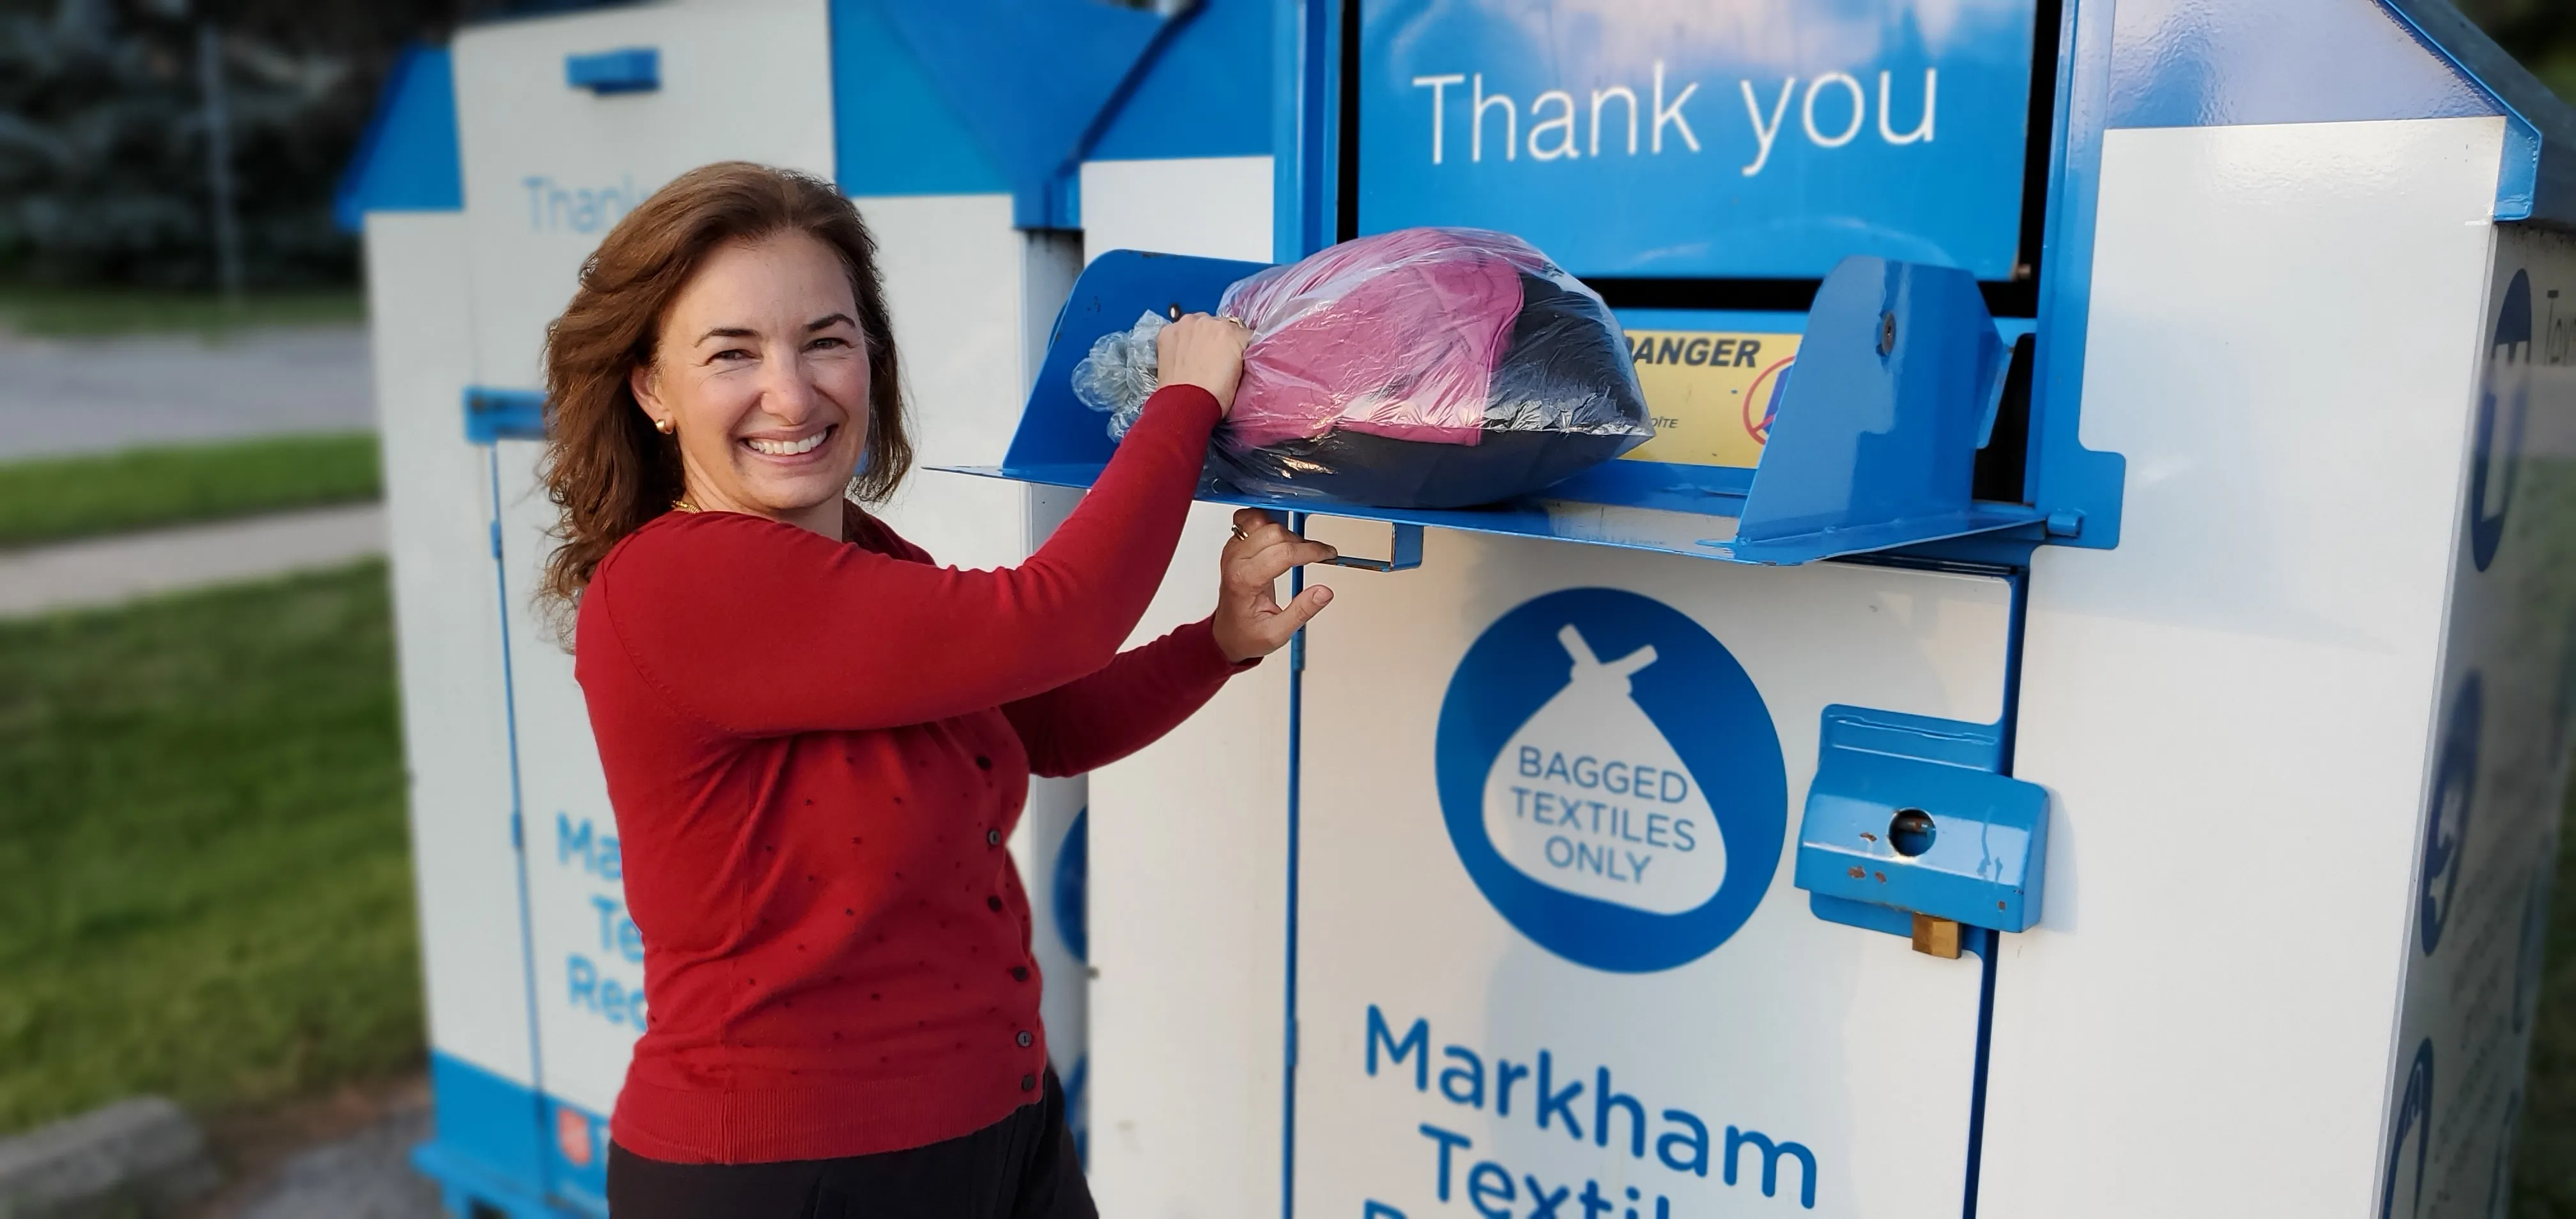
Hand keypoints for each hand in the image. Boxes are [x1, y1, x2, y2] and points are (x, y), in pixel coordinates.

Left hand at [1157, 313, 1250, 414]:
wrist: (1185, 405)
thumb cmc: (1215, 396)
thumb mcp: (1240, 374)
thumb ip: (1240, 355)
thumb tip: (1234, 352)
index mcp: (1233, 332)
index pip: (1241, 332)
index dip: (1237, 346)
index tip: (1233, 357)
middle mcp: (1210, 321)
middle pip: (1219, 325)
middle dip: (1218, 338)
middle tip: (1213, 358)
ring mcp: (1187, 324)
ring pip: (1198, 324)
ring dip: (1199, 335)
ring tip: (1195, 357)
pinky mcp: (1168, 331)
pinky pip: (1178, 330)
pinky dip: (1180, 340)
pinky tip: (1180, 356)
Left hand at [1211, 509, 1334, 662]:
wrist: (1227, 633)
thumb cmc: (1247, 633)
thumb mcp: (1277, 633)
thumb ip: (1302, 611)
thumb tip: (1324, 592)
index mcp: (1245, 581)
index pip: (1283, 553)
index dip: (1311, 550)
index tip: (1327, 555)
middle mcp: (1235, 561)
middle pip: (1274, 533)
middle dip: (1301, 542)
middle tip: (1315, 555)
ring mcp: (1233, 551)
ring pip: (1262, 521)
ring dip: (1285, 530)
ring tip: (1298, 549)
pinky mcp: (1235, 546)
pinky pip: (1249, 520)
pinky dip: (1267, 522)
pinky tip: (1280, 537)